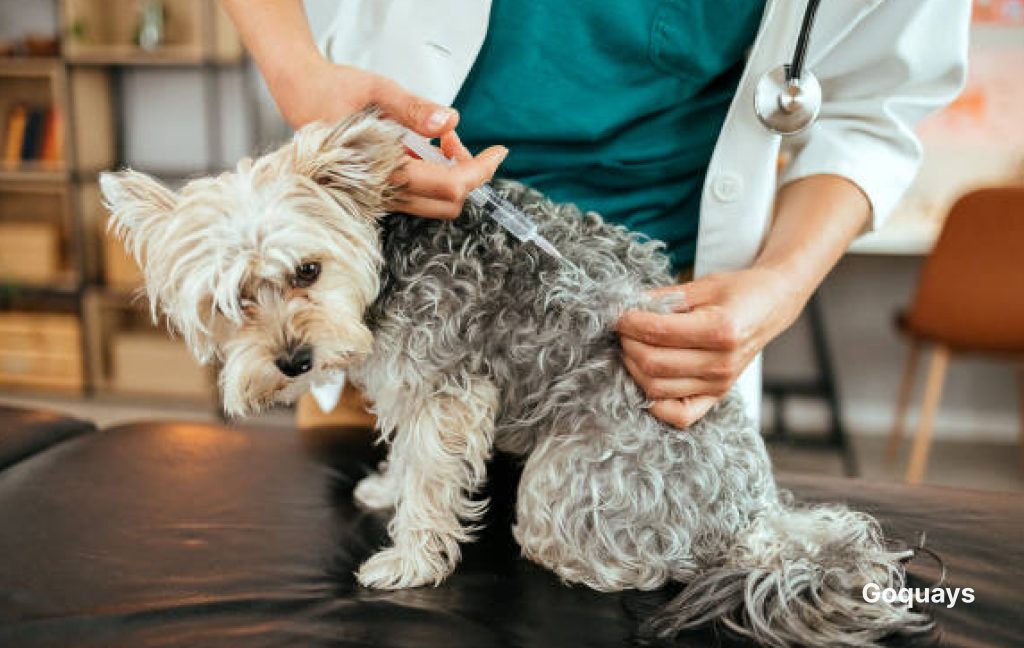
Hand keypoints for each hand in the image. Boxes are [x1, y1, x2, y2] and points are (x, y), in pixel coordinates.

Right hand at [273, 61, 507, 219]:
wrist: (298, 97)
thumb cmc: (333, 90)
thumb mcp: (376, 89)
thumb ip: (414, 108)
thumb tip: (449, 121)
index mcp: (383, 170)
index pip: (450, 184)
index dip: (481, 169)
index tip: (498, 151)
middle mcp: (382, 192)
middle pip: (449, 202)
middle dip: (466, 172)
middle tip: (454, 139)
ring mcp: (380, 198)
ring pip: (434, 203)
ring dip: (450, 175)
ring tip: (438, 140)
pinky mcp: (377, 195)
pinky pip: (418, 197)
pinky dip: (433, 176)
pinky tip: (422, 149)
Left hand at [616, 268, 803, 428]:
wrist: (771, 307)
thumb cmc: (738, 292)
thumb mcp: (702, 285)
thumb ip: (663, 298)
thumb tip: (625, 306)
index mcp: (721, 330)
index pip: (658, 332)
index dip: (629, 322)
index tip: (617, 313)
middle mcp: (721, 363)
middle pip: (653, 363)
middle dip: (627, 344)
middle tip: (622, 329)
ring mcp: (719, 385)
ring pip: (657, 389)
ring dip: (632, 367)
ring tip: (631, 346)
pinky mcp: (716, 396)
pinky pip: (677, 415)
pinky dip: (654, 402)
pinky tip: (646, 378)